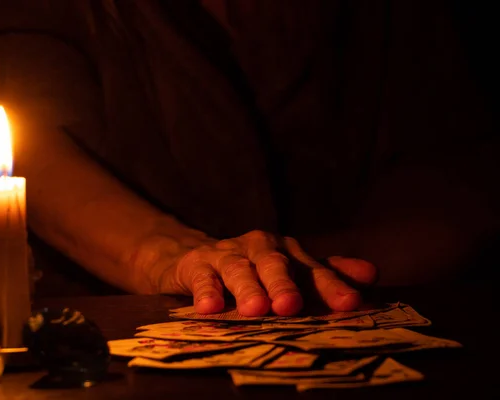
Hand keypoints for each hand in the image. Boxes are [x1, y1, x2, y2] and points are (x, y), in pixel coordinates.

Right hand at [157, 230, 376, 316]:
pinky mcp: (197, 265)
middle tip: (291, 306)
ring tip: (255, 309)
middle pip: (275, 265)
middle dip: (284, 284)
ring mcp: (228, 255)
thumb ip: (328, 274)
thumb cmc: (253, 269)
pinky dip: (205, 291)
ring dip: (247, 288)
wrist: (197, 258)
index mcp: (289, 252)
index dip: (331, 286)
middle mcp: (261, 249)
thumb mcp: (291, 270)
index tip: (350, 304)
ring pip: (239, 270)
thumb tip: (372, 274)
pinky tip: (209, 308)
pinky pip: (202, 278)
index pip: (313, 270)